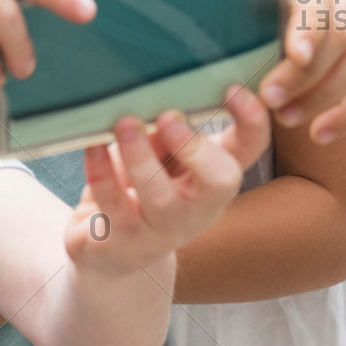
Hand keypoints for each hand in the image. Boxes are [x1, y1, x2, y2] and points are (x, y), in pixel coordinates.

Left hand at [64, 85, 269, 272]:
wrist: (111, 257)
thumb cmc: (141, 188)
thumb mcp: (159, 157)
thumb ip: (163, 131)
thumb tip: (157, 98)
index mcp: (213, 177)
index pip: (250, 148)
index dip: (253, 120)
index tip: (232, 88)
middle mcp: (197, 210)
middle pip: (219, 182)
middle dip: (195, 147)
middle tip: (168, 116)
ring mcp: (161, 233)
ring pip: (160, 199)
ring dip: (142, 157)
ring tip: (124, 124)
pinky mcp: (121, 246)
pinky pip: (112, 209)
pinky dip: (102, 174)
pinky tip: (93, 148)